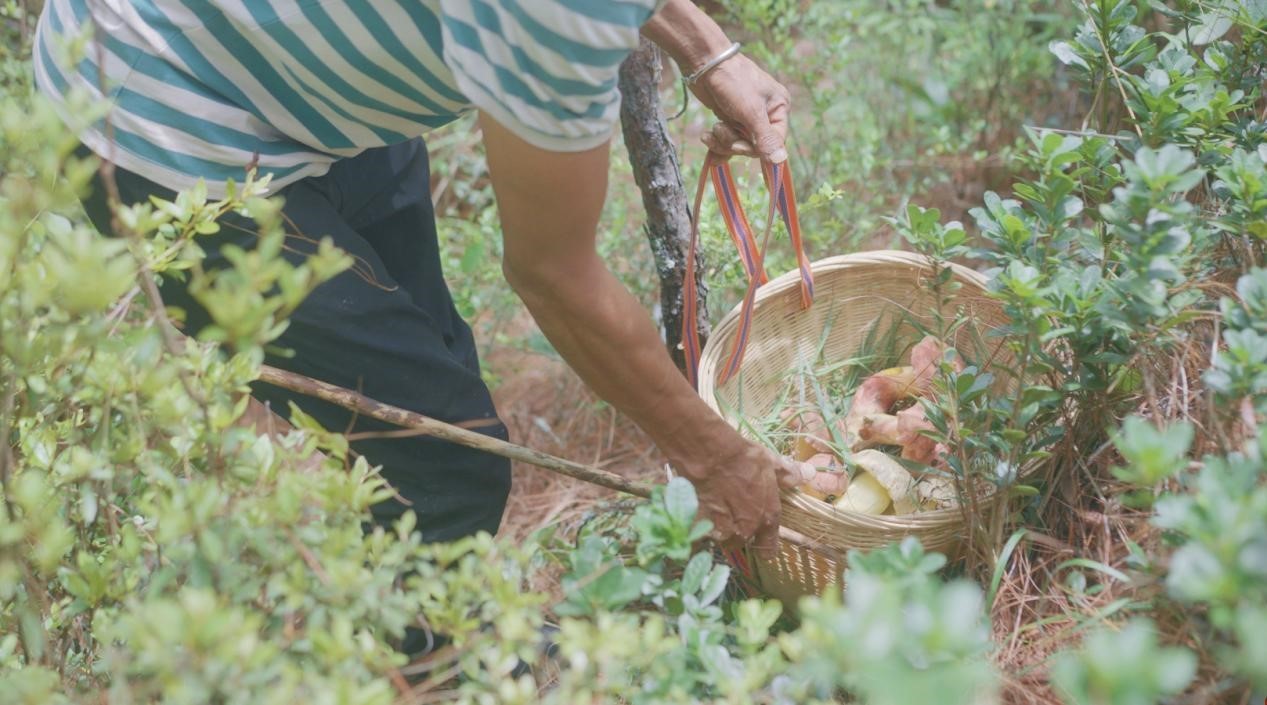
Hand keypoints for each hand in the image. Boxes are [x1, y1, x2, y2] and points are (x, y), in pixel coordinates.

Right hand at [677, 437, 846, 556]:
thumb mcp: (770, 462)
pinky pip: (697, 537)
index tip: (758, 542)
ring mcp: (722, 529)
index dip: (764, 546)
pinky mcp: (700, 525)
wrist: (711, 455)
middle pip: (741, 543)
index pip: (768, 549)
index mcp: (766, 518)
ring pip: (720, 540)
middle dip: (736, 533)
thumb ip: (787, 474)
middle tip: (729, 515)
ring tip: (711, 513)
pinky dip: (695, 531)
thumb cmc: (743, 458)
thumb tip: (807, 475)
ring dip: (717, 531)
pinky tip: (693, 518)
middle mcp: (746, 529)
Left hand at [689, 54, 791, 163]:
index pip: (774, 142)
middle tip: (720, 129)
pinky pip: (727, 141)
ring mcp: (747, 118)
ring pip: (739, 145)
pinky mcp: (730, 119)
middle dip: (734, 142)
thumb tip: (780, 160)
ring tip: (714, 128)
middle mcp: (766, 114)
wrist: (704, 63)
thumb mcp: (751, 111)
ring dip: (723, 141)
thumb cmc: (732, 81)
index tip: (736, 146)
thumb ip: (765, 138)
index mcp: (779, 108)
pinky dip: (716, 143)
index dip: (754, 149)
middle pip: (754, 146)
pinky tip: (707, 137)